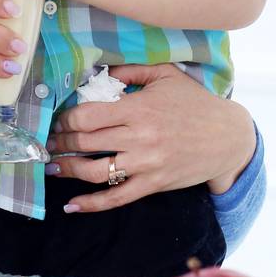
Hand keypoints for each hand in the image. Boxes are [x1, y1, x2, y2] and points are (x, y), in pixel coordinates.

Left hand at [45, 63, 257, 213]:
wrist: (229, 137)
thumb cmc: (196, 103)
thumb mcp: (166, 75)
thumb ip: (131, 70)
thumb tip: (100, 72)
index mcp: (138, 109)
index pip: (86, 116)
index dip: (65, 120)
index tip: (56, 120)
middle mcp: (139, 138)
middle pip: (85, 143)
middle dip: (60, 143)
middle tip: (46, 142)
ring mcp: (146, 164)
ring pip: (94, 171)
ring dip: (67, 170)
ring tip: (52, 166)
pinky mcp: (154, 184)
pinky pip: (117, 198)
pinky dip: (92, 204)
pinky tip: (72, 205)